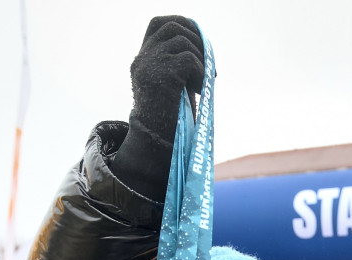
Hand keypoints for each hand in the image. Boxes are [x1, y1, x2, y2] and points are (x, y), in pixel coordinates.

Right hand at [130, 16, 204, 145]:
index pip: (158, 24)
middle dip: (197, 40)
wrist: (158, 144)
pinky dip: (200, 73)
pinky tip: (199, 91)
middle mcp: (143, 59)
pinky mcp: (161, 75)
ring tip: (203, 83)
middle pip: (172, 27)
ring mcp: (150, 65)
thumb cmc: (170, 120)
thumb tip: (204, 47)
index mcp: (144, 60)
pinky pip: (189, 59)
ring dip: (201, 60)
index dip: (181, 23)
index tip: (198, 38)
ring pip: (183, 41)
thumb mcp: (173, 86)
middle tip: (208, 65)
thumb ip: (179, 65)